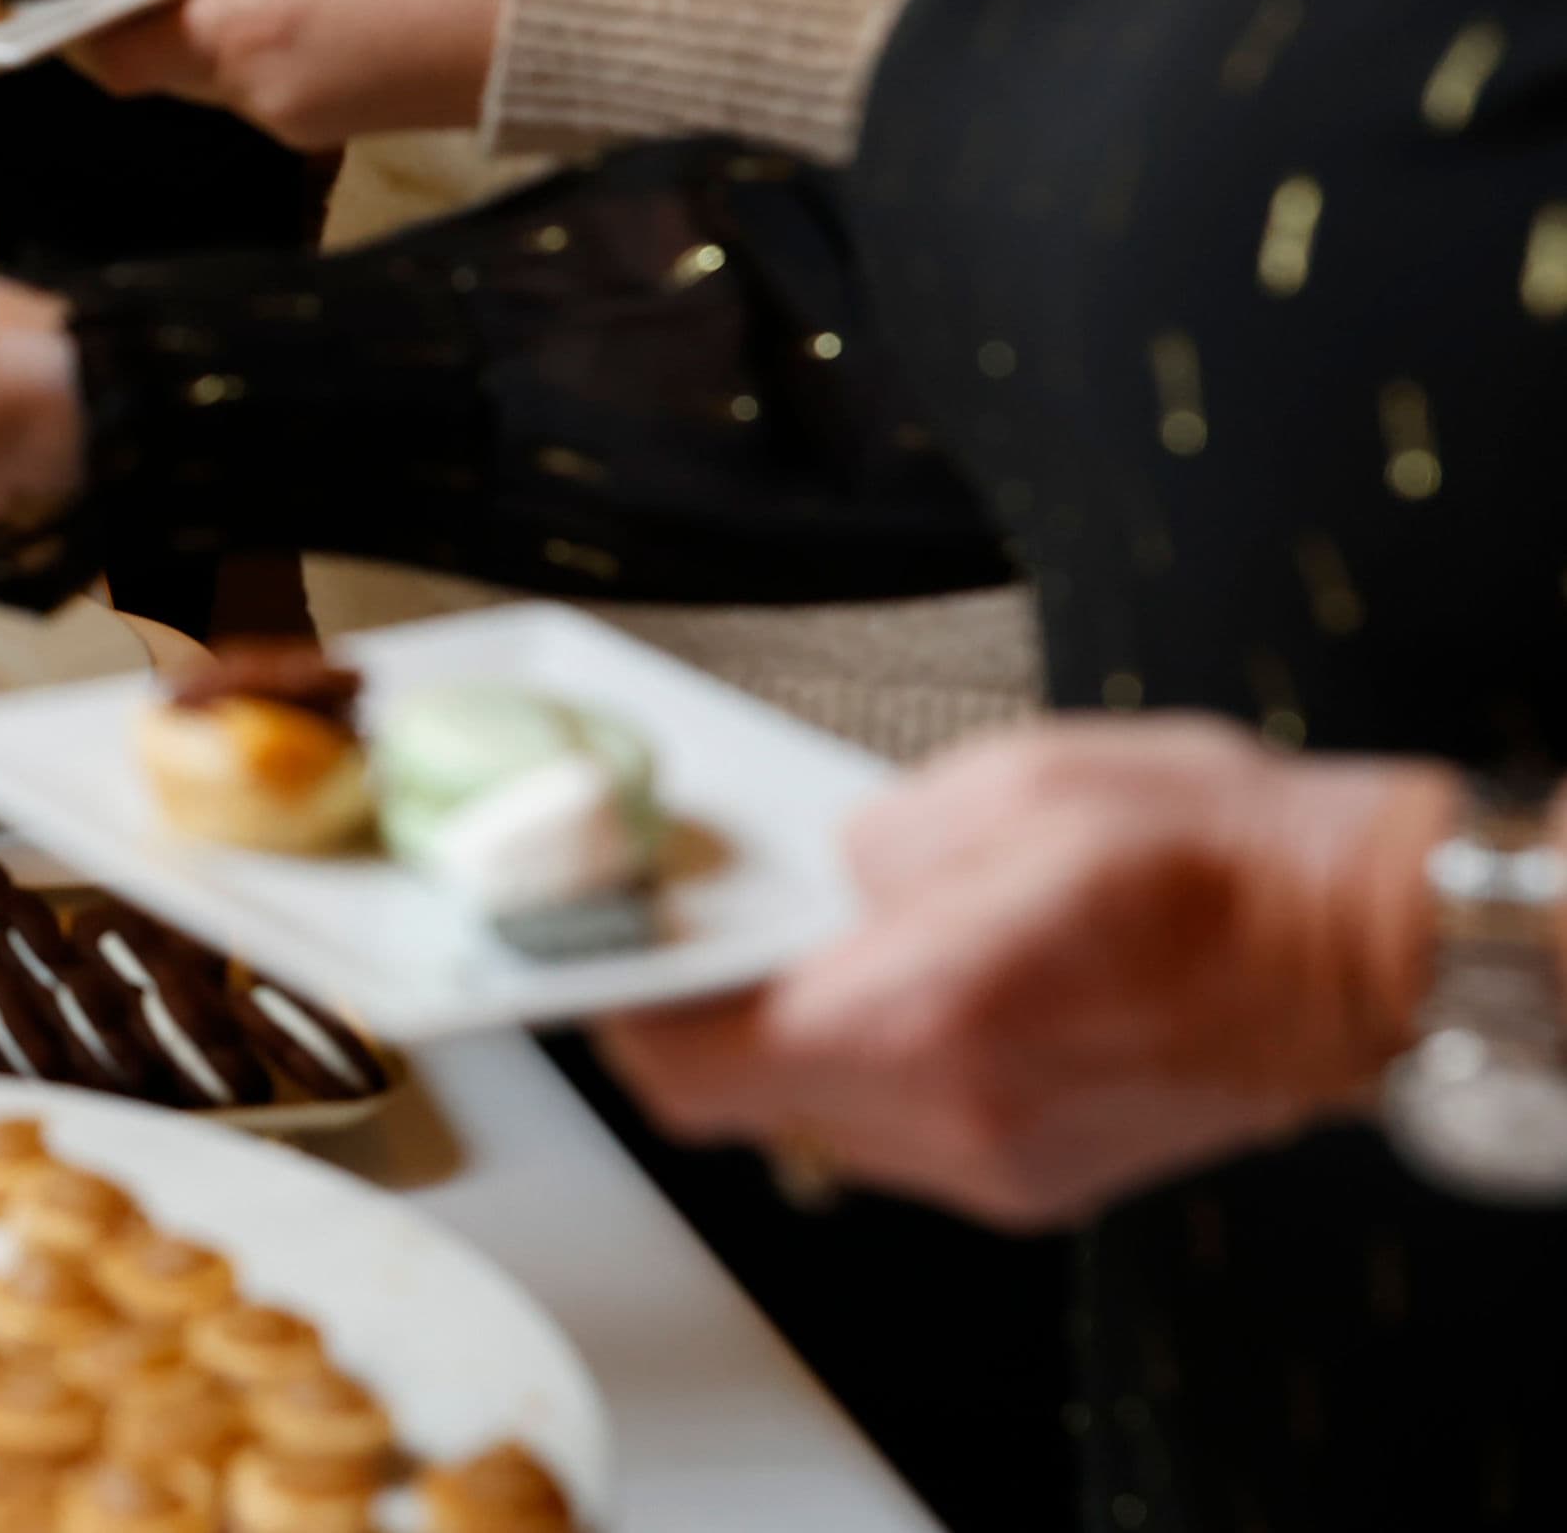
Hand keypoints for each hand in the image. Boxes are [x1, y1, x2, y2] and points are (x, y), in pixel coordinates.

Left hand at [68, 0, 517, 148]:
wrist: (562, 27)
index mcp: (247, 24)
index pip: (120, 46)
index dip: (84, 16)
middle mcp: (259, 89)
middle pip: (156, 68)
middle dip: (141, 17)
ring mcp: (298, 118)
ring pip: (210, 79)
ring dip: (203, 29)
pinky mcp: (336, 128)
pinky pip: (262, 88)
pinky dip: (252, 46)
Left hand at [597, 716, 1455, 1228]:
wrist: (1366, 940)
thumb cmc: (1211, 849)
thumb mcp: (999, 785)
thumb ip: (868, 844)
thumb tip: (819, 878)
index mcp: (921, 1018)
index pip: (691, 1064)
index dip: (623, 1016)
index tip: (598, 963)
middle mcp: (950, 1118)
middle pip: (742, 1105)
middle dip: (699, 1026)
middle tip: (688, 947)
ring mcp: (1000, 1165)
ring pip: (818, 1124)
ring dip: (790, 1047)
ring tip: (807, 955)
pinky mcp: (1043, 1180)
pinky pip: (903, 1135)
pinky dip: (876, 1068)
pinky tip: (907, 991)